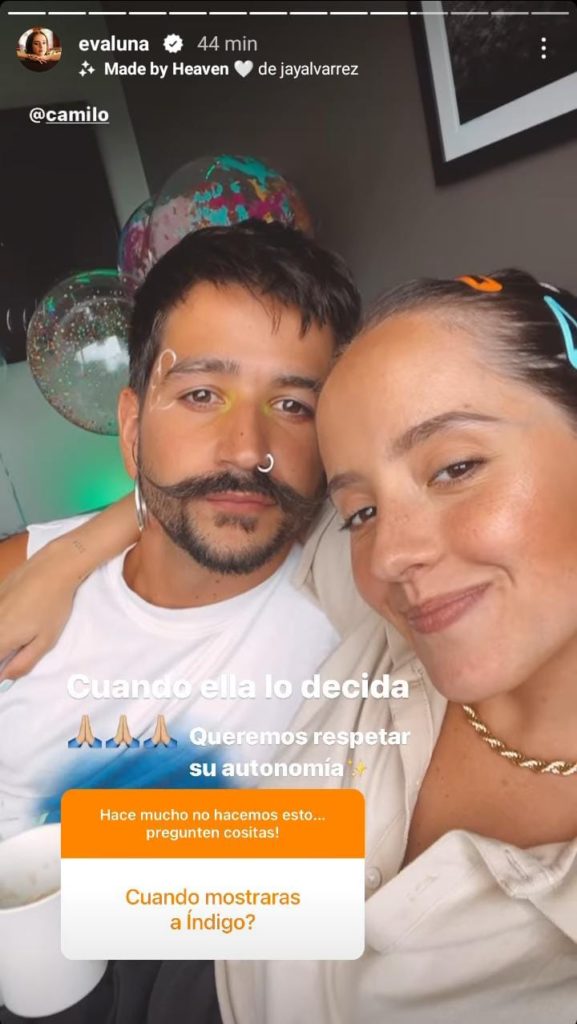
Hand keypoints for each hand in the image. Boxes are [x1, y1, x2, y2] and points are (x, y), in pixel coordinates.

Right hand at [0, 546, 74, 682]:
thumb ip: (23, 663)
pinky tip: (18, 614)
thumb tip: (5, 677)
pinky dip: (3, 619)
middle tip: (17, 649)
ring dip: (4, 636)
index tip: (9, 666)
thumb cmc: (53, 606)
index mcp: (1, 638)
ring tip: (22, 628)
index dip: (0, 669)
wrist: (53, 568)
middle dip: (2, 650)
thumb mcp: (45, 640)